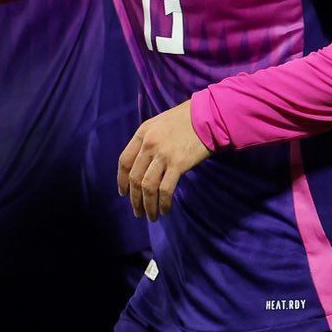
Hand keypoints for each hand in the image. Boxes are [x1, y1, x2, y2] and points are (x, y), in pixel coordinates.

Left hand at [118, 102, 211, 220]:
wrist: (209, 115)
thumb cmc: (187, 119)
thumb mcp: (161, 124)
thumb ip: (150, 141)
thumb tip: (144, 164)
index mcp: (142, 133)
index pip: (124, 161)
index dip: (121, 180)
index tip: (124, 193)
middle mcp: (149, 144)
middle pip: (134, 177)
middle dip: (134, 198)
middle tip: (137, 212)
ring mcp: (163, 154)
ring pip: (147, 187)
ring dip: (147, 205)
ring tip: (151, 216)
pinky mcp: (178, 164)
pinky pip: (165, 190)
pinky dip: (163, 203)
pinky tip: (165, 210)